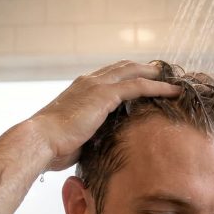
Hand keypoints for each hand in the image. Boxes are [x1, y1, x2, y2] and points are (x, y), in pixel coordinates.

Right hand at [29, 60, 180, 170]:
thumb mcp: (76, 136)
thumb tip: (102, 146)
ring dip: (155, 75)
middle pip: (124, 67)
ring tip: (174, 80)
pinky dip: (158, 87)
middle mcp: (89, 82)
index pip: (109, 76)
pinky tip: (173, 91)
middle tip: (164, 74)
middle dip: (145, 69)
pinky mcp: (104, 95)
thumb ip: (91, 134)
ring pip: (134, 72)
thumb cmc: (53, 146)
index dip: (128, 75)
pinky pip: (138, 86)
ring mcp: (96, 86)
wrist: (40, 141)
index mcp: (80, 89)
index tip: (144, 79)